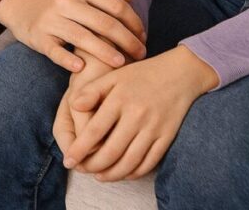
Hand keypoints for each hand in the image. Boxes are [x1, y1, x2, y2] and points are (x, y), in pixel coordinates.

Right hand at [0, 0, 146, 71]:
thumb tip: (130, 0)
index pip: (116, 6)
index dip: (134, 23)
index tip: (144, 36)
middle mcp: (67, 0)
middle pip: (104, 23)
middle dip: (127, 41)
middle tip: (141, 54)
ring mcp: (52, 19)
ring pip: (83, 38)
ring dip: (106, 53)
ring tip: (122, 64)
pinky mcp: (39, 37)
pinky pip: (56, 51)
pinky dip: (69, 60)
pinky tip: (82, 69)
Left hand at [64, 47, 219, 181]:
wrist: (180, 73)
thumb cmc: (141, 74)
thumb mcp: (115, 75)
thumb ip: (92, 90)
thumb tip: (74, 106)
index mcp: (120, 97)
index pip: (95, 130)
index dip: (80, 149)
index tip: (68, 160)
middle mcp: (137, 114)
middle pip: (111, 151)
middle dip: (93, 166)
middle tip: (82, 170)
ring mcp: (153, 127)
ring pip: (129, 162)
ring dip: (111, 174)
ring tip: (99, 175)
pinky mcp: (167, 137)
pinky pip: (148, 163)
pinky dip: (133, 173)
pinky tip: (122, 172)